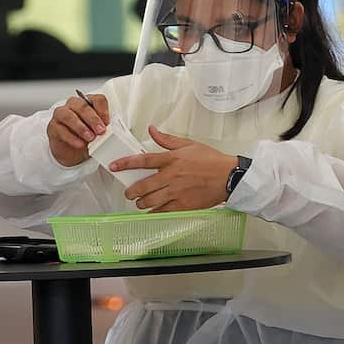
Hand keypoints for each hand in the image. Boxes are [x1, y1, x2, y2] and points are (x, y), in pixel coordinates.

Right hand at [47, 93, 108, 166]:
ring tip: (90, 138)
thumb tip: (111, 130)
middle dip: (93, 119)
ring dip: (81, 127)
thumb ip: (102, 127)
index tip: (108, 122)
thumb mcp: (97, 132)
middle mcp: (73, 106)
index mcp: (87, 103)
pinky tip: (80, 144)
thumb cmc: (85, 137)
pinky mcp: (53, 127)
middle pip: (82, 106)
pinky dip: (72, 138)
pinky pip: (61, 130)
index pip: (96, 99)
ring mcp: (61, 115)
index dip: (103, 110)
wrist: (72, 151)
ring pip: (68, 116)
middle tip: (101, 131)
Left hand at [111, 126, 237, 211]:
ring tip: (141, 202)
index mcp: (172, 159)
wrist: (230, 177)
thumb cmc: (212, 161)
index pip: (143, 161)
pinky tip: (152, 212)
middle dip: (131, 191)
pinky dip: (154, 213)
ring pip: (150, 201)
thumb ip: (167, 140)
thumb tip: (152, 130)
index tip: (114, 166)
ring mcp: (177, 192)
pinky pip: (162, 212)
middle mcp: (171, 176)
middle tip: (129, 193)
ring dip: (141, 203)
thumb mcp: (189, 145)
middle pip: (143, 186)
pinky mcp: (184, 205)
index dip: (125, 163)